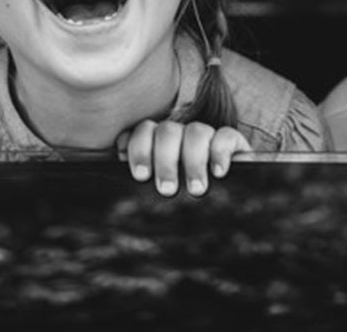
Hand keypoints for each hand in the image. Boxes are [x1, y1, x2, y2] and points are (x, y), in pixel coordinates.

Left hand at [118, 120, 251, 196]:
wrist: (224, 215)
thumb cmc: (184, 209)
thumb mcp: (157, 198)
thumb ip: (142, 184)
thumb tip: (114, 181)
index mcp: (158, 144)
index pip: (143, 132)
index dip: (139, 148)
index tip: (141, 175)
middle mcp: (181, 136)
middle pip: (167, 130)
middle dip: (165, 160)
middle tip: (167, 189)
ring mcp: (207, 136)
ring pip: (196, 131)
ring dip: (193, 161)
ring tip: (196, 189)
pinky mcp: (233, 142)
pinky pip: (226, 135)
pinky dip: (220, 152)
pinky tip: (218, 172)